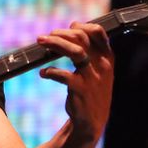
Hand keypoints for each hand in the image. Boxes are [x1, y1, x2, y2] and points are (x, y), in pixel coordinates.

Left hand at [37, 22, 114, 145]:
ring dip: (55, 44)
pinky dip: (50, 71)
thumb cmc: (91, 90)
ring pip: (75, 52)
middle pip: (81, 38)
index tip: (67, 28)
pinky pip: (63, 75)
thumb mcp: (97, 69)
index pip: (97, 32)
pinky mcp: (81, 90)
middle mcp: (102, 65)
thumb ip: (88, 50)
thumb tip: (71, 28)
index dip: (80, 26)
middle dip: (61, 34)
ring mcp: (92, 78)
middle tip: (45, 37)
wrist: (91, 121)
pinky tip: (43, 73)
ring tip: (40, 42)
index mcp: (107, 57)